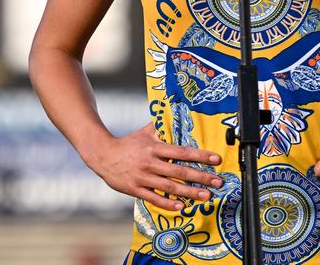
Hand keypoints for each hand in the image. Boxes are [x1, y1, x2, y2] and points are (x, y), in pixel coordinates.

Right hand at [85, 125, 223, 210]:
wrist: (102, 155)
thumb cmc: (127, 144)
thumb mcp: (143, 133)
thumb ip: (160, 127)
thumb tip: (174, 113)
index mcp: (154, 148)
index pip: (181, 152)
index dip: (200, 155)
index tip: (216, 159)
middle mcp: (149, 163)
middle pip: (179, 171)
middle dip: (201, 177)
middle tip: (218, 182)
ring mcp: (142, 177)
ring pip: (169, 187)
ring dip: (189, 192)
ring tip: (206, 196)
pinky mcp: (135, 189)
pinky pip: (153, 198)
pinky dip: (168, 203)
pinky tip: (182, 206)